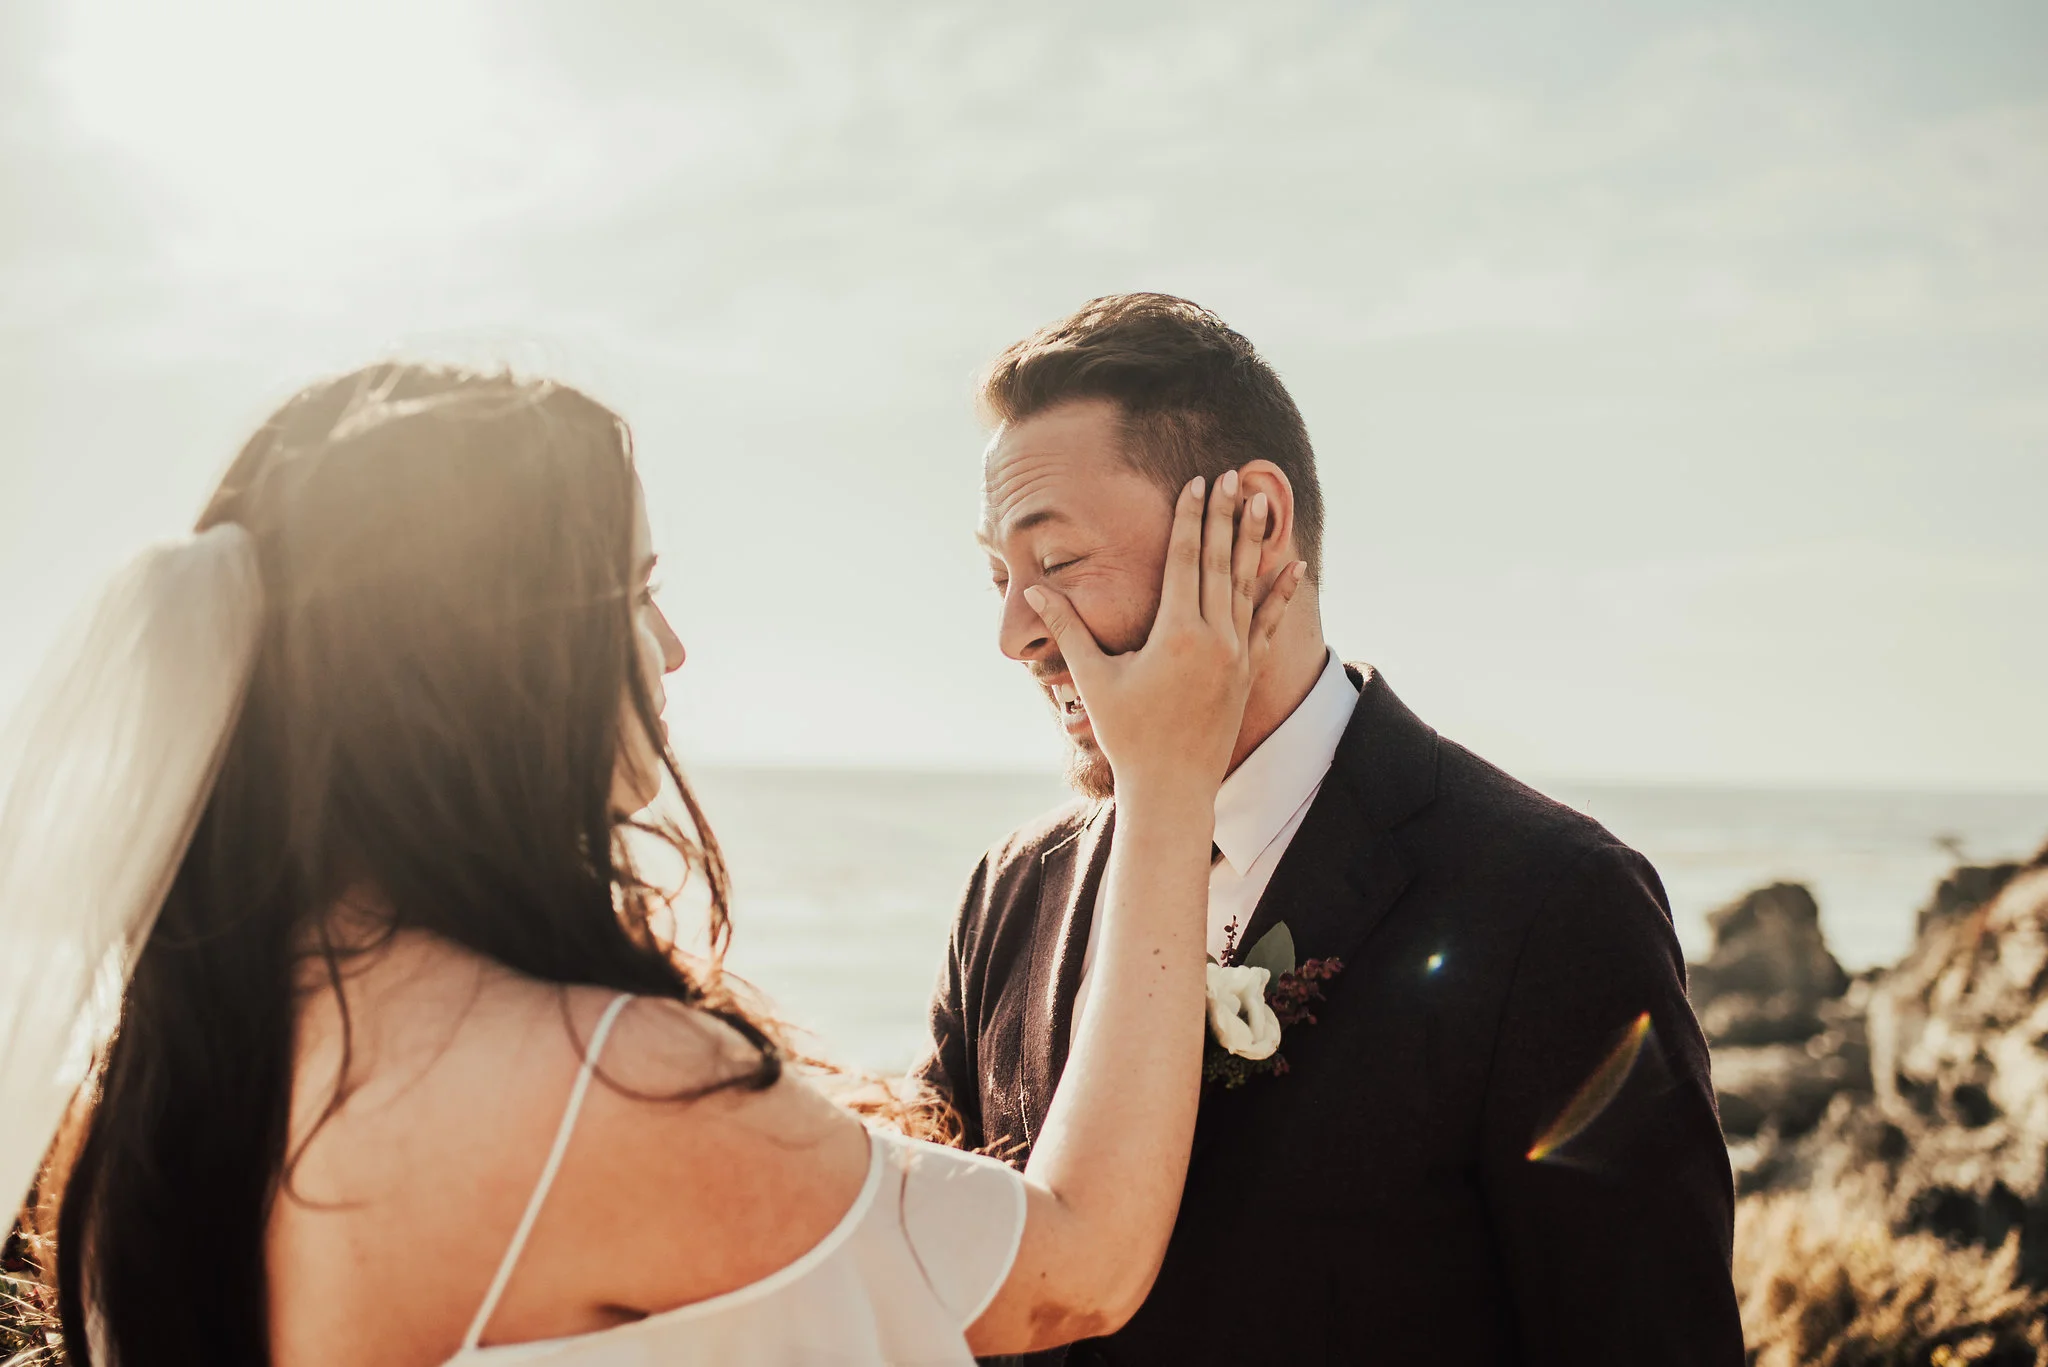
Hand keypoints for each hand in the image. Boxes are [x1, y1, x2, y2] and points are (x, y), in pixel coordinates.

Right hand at [1023, 471, 1305, 802]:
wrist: (1172, 788)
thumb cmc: (1128, 735)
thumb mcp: (1093, 679)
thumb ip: (1067, 630)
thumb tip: (1034, 591)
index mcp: (1177, 634)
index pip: (1185, 560)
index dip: (1191, 518)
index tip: (1198, 483)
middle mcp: (1215, 638)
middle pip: (1221, 562)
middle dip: (1227, 515)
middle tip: (1235, 474)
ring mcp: (1237, 655)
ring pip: (1248, 585)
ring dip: (1254, 540)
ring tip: (1263, 501)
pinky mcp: (1249, 672)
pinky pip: (1271, 622)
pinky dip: (1282, 592)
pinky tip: (1296, 564)